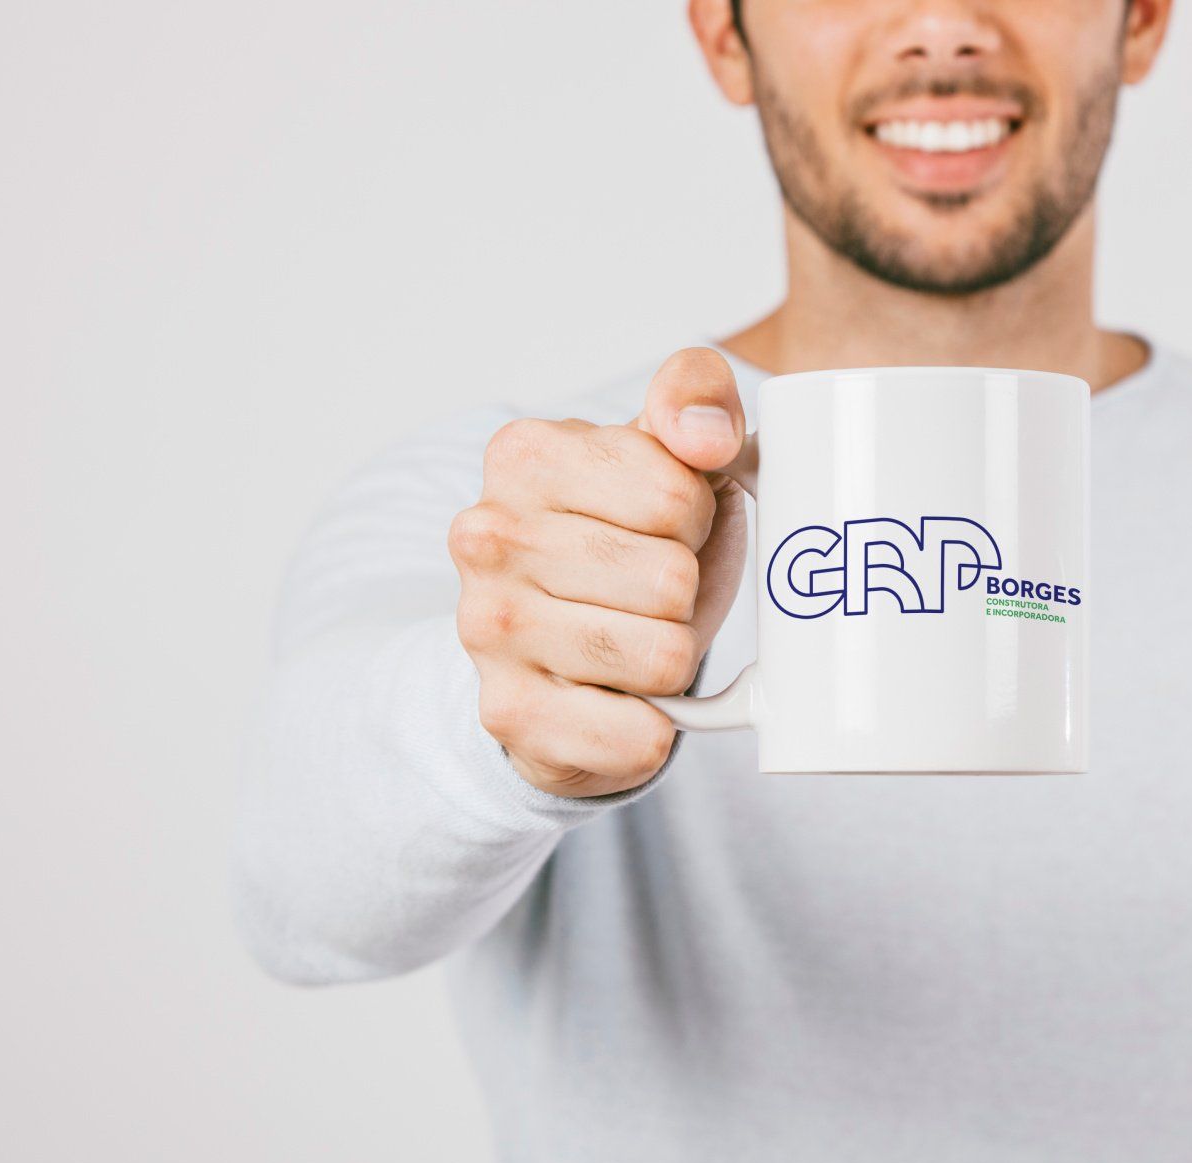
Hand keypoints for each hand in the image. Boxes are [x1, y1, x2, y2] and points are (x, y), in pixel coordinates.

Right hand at [449, 348, 750, 796]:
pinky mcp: (509, 716)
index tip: (664, 526)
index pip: (677, 494)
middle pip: (670, 580)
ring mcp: (486, 630)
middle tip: (648, 594)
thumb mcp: (670, 455)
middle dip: (685, 594)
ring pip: (663, 656)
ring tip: (635, 641)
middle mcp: (485, 536)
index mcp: (524, 455)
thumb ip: (698, 397)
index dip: (696, 519)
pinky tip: (622, 702)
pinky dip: (654, 728)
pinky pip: (639, 735)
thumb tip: (706, 437)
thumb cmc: (630, 543)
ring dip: (673, 658)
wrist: (564, 654)